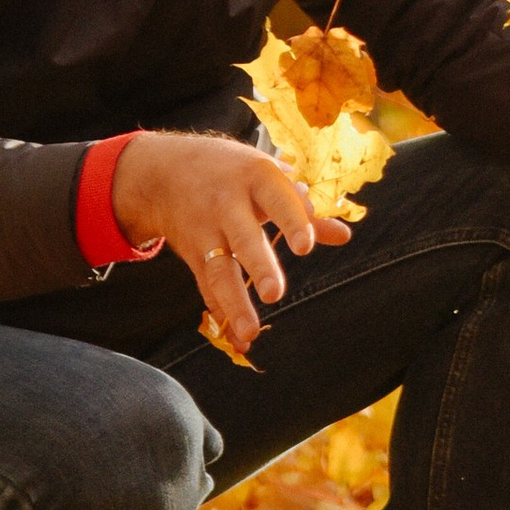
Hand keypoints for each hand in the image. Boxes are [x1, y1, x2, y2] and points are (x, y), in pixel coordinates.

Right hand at [110, 130, 351, 354]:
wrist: (164, 170)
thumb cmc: (232, 171)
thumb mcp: (266, 177)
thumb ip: (305, 209)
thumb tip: (345, 236)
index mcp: (255, 178)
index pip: (277, 200)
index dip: (292, 222)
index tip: (306, 247)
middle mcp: (227, 204)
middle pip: (244, 238)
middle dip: (259, 266)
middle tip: (274, 293)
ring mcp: (206, 231)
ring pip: (219, 270)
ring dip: (234, 303)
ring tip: (250, 331)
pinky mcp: (192, 255)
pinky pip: (207, 287)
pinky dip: (222, 314)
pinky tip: (238, 338)